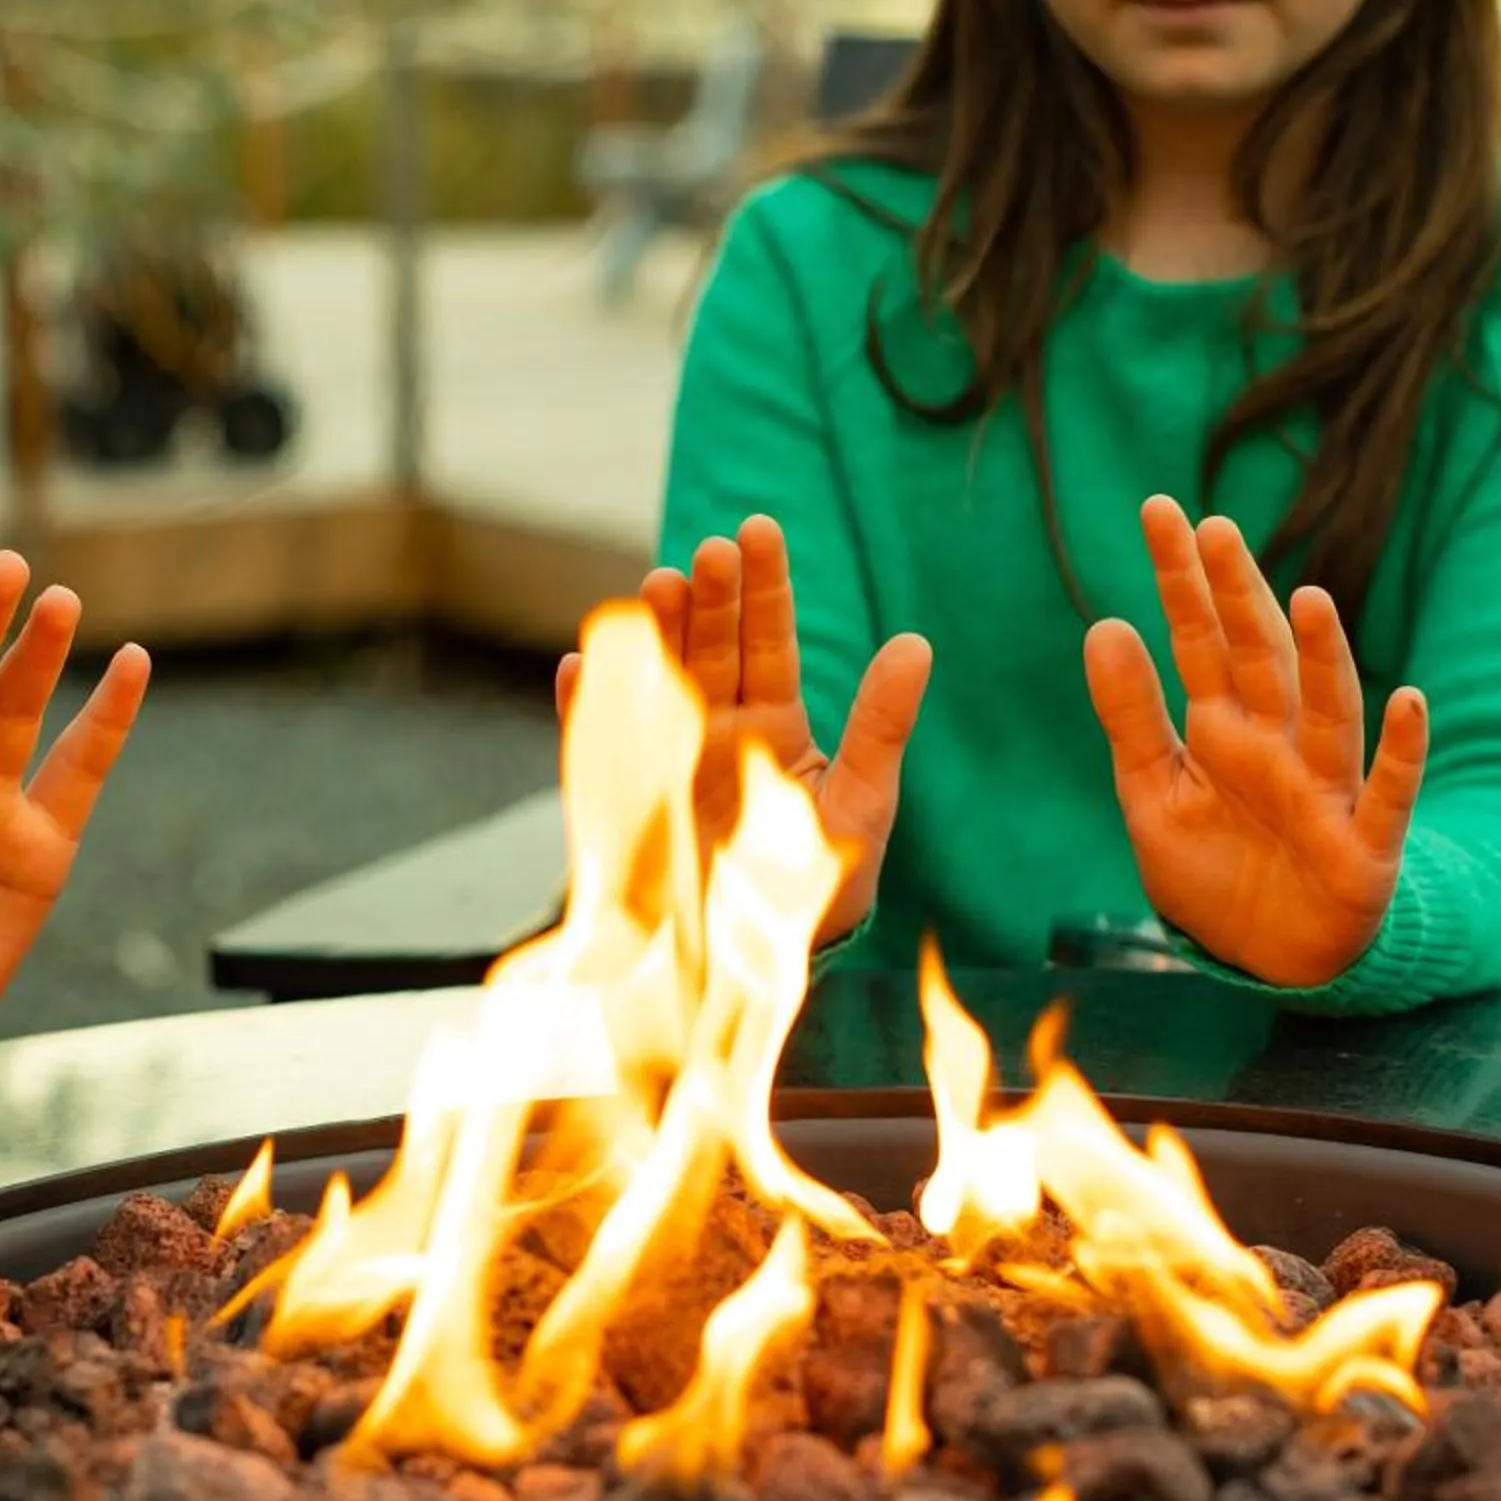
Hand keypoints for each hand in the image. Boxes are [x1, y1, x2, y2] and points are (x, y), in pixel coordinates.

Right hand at [558, 516, 931, 943]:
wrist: (761, 971)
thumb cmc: (818, 890)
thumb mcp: (862, 802)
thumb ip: (881, 725)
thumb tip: (918, 644)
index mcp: (771, 725)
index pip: (766, 640)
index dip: (762, 586)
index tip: (756, 529)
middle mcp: (714, 732)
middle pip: (707, 648)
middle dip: (706, 598)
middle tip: (708, 553)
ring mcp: (667, 762)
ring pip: (656, 680)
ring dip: (653, 633)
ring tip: (656, 585)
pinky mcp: (626, 803)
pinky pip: (598, 746)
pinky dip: (586, 707)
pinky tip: (582, 664)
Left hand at [1084, 497, 1431, 988]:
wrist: (1265, 957)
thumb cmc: (1214, 867)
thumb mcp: (1152, 793)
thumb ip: (1130, 716)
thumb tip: (1102, 626)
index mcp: (1222, 728)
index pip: (1199, 639)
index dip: (1181, 580)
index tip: (1159, 511)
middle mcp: (1276, 743)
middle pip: (1259, 658)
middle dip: (1239, 598)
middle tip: (1214, 528)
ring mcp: (1324, 788)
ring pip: (1328, 712)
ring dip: (1324, 660)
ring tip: (1310, 600)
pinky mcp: (1362, 843)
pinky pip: (1389, 792)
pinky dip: (1402, 750)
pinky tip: (1410, 701)